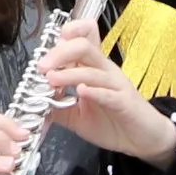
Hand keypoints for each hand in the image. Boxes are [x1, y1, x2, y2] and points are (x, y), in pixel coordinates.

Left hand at [37, 19, 175, 162]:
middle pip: (83, 46)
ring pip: (92, 69)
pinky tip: (80, 92)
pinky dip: (93, 91)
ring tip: (51, 80)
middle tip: (42, 67)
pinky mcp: (124, 102)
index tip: (46, 50)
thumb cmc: (113, 122)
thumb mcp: (76, 116)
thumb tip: (33, 102)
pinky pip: (108, 93)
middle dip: (59, 53)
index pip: (84, 36)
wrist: (142, 139)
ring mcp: (116, 85)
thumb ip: (56, 106)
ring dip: (69, 73)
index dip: (66, 34)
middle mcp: (105, 71)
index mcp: (94, 68)